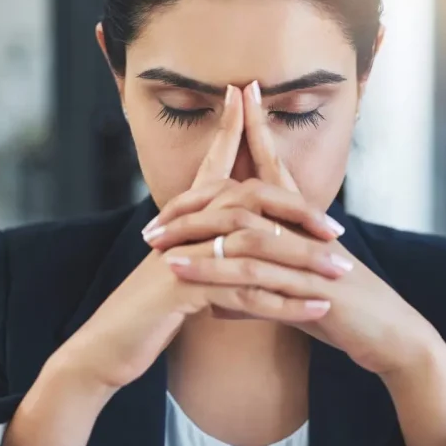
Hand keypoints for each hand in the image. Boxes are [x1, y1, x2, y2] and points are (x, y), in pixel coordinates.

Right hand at [58, 85, 333, 390]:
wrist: (105, 348)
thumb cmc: (145, 313)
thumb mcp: (177, 274)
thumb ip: (204, 252)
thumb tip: (232, 241)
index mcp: (181, 221)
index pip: (213, 167)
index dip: (231, 132)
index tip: (247, 98)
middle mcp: (182, 229)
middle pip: (248, 202)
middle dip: (298, 213)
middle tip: (338, 230)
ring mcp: (182, 255)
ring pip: (255, 246)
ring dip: (303, 261)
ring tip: (340, 272)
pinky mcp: (182, 288)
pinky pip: (245, 291)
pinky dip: (286, 302)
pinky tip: (318, 308)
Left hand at [147, 82, 445, 445]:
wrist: (390, 336)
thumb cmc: (345, 314)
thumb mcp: (294, 297)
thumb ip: (256, 291)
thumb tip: (218, 301)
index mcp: (305, 223)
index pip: (275, 167)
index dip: (257, 129)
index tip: (240, 93)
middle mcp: (306, 229)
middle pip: (245, 196)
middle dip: (197, 202)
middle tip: (154, 219)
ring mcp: (309, 253)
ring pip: (243, 232)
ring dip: (195, 236)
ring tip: (154, 244)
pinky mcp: (310, 284)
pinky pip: (254, 272)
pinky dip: (213, 271)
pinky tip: (182, 273)